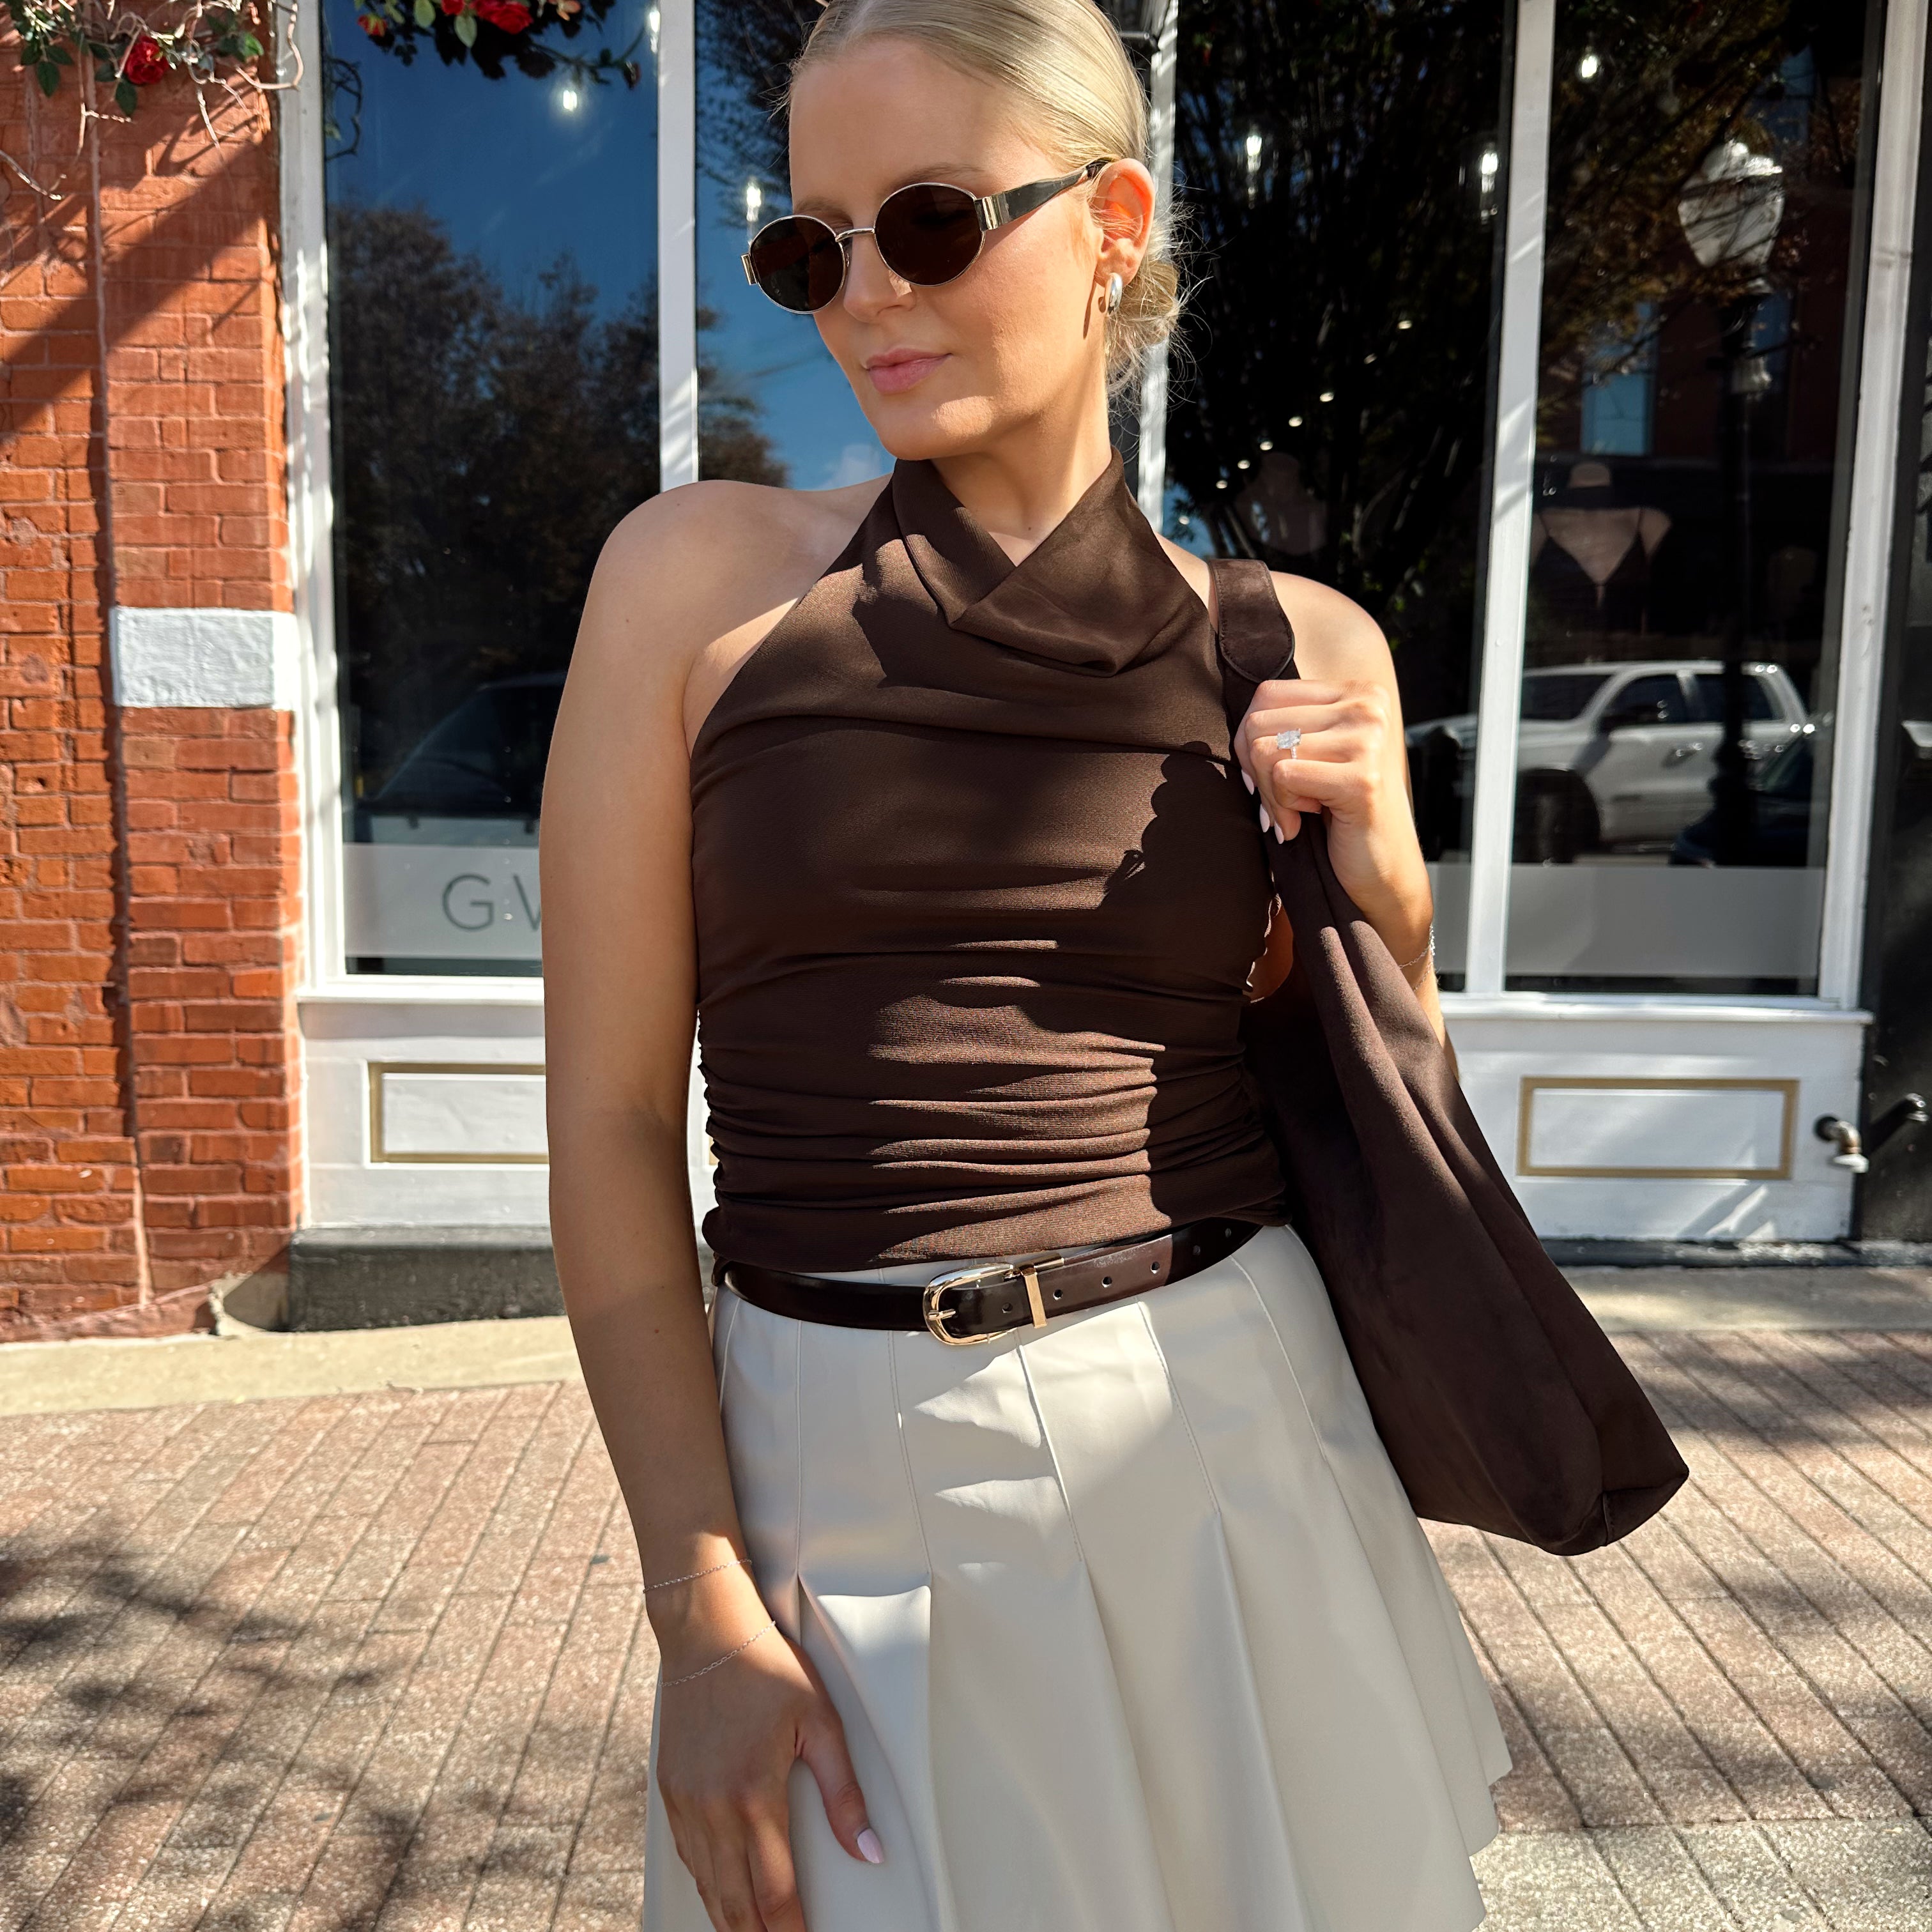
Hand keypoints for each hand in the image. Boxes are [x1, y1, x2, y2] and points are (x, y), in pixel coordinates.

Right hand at [654, 1571, 879, 1931]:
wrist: (706, 1632)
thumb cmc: (766, 1667)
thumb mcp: (819, 1722)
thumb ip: (844, 1793)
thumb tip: (869, 1849)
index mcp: (754, 1798)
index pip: (775, 1894)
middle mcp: (713, 1810)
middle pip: (735, 1905)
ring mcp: (686, 1803)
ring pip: (707, 1887)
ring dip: (730, 1920)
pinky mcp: (669, 1792)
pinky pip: (688, 1857)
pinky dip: (706, 1885)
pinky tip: (720, 1895)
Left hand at [1234, 674, 1431, 962]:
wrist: (1380, 871)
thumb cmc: (1338, 813)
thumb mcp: (1311, 755)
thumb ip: (1282, 726)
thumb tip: (1236, 723)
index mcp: (1356, 692)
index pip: (1266, 694)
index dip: (1250, 740)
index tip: (1272, 776)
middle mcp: (1367, 707)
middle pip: (1258, 722)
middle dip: (1256, 772)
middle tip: (1285, 802)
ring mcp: (1368, 741)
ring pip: (1264, 751)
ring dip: (1271, 795)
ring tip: (1301, 812)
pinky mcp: (1361, 780)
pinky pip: (1283, 777)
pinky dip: (1284, 809)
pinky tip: (1311, 820)